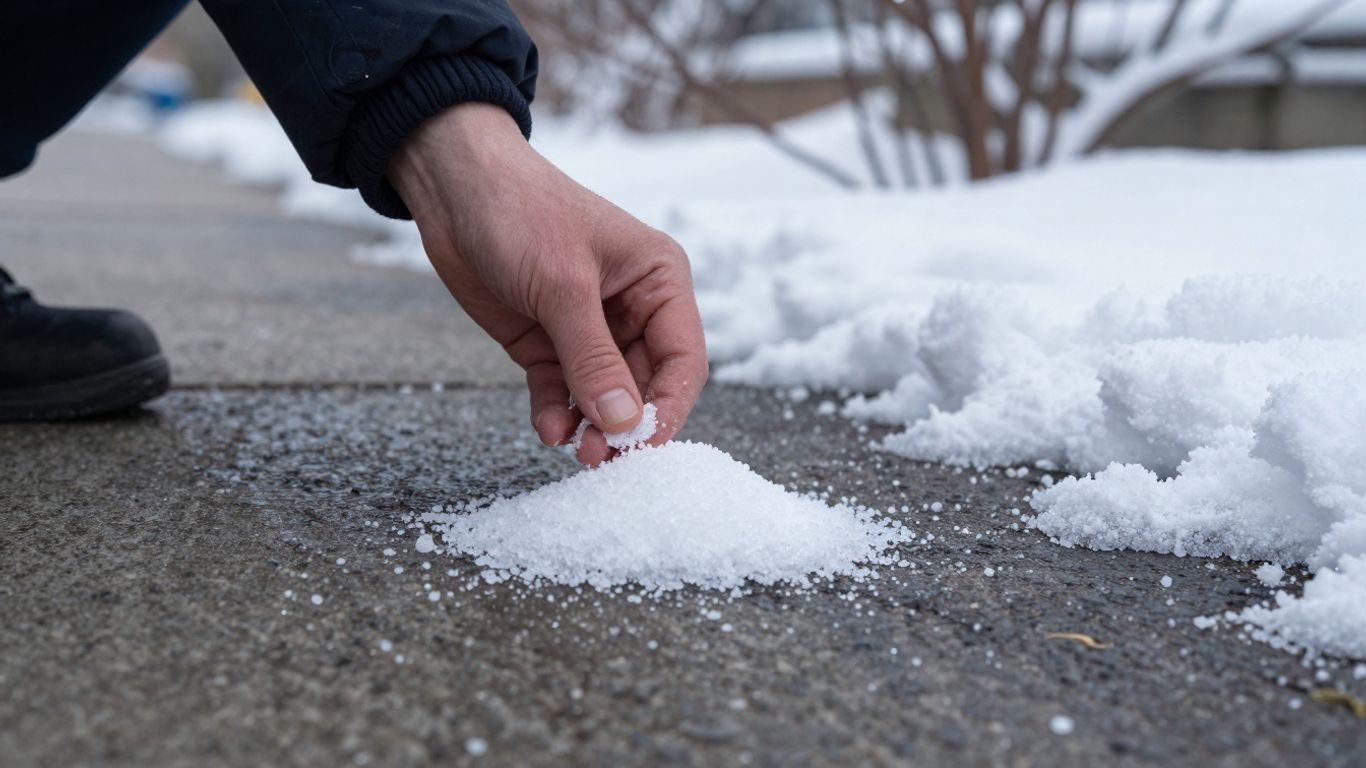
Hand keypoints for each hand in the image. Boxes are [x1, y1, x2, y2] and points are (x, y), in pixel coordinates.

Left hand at [388, 103, 707, 464]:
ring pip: (603, 394)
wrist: (452, 188)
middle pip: (644, 385)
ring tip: (574, 450)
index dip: (668, 407)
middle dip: (624, 423)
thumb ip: (593, 360)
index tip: (645, 445)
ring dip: (591, 425)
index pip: (682, 359)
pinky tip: (549, 429)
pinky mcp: (546, 341)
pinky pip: (561, 389)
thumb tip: (624, 423)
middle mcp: (633, 308)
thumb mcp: (563, 287)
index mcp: (659, 281)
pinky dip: (557, 412)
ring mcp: (588, 327)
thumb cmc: (521, 212)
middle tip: (600, 458)